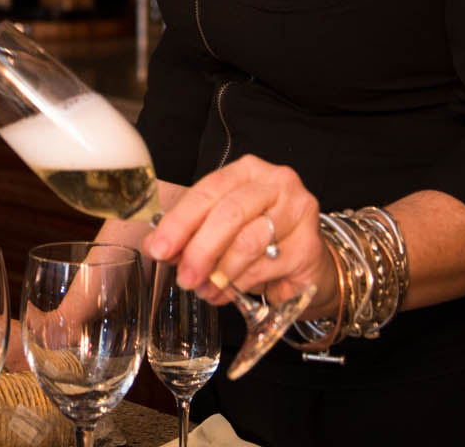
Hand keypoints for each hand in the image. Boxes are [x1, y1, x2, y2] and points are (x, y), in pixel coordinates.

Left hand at [140, 154, 335, 315]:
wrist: (305, 261)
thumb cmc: (258, 236)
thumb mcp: (219, 228)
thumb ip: (189, 232)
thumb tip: (156, 245)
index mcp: (248, 171)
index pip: (209, 190)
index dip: (180, 221)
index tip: (159, 248)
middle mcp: (277, 183)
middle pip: (230, 213)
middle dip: (200, 249)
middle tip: (184, 277)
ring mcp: (298, 212)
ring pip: (249, 243)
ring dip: (220, 273)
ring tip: (204, 289)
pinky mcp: (309, 245)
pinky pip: (266, 267)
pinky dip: (240, 285)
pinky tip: (228, 293)